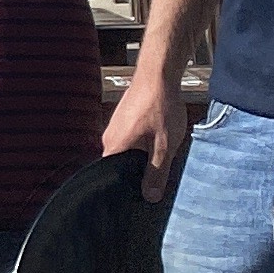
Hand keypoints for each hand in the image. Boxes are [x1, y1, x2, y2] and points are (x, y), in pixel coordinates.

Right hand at [103, 65, 190, 204]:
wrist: (158, 74)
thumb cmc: (160, 107)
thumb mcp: (164, 147)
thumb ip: (156, 173)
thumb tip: (150, 198)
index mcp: (114, 148)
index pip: (112, 178)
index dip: (128, 188)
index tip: (142, 195)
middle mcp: (109, 138)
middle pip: (120, 166)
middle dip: (138, 172)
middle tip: (158, 174)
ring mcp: (115, 127)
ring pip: (127, 152)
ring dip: (143, 156)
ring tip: (161, 152)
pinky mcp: (124, 118)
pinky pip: (130, 140)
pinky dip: (143, 143)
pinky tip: (159, 138)